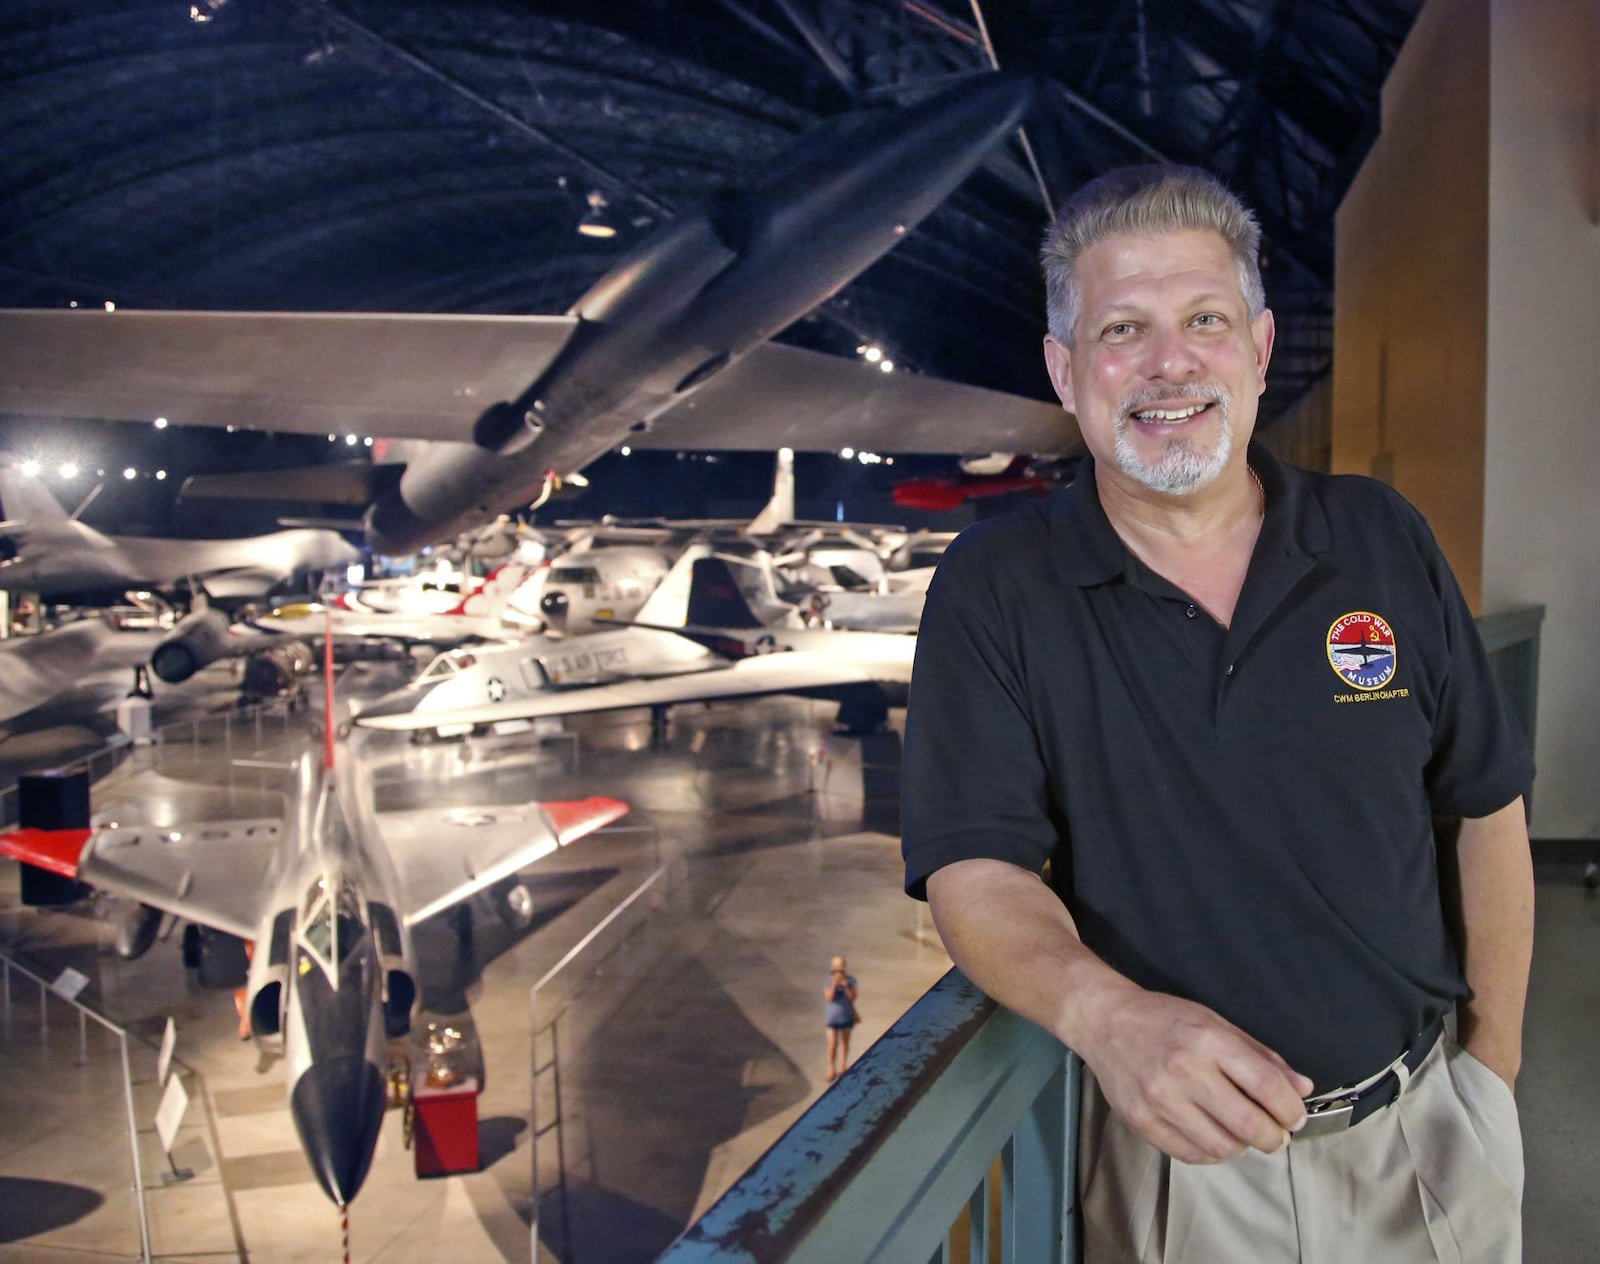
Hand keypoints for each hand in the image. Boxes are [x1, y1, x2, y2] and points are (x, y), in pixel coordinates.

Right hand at [1080, 989, 1313, 1164]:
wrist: (1104, 1021)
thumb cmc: (1163, 1019)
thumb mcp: (1215, 1022)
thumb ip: (1260, 1056)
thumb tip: (1301, 1087)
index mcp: (1208, 1040)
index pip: (1267, 1086)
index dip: (1291, 1109)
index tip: (1295, 1116)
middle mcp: (1183, 1070)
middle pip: (1248, 1124)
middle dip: (1274, 1137)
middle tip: (1277, 1134)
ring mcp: (1159, 1099)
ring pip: (1222, 1147)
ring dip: (1242, 1146)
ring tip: (1241, 1133)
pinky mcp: (1141, 1121)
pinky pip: (1190, 1154)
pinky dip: (1211, 1152)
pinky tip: (1212, 1135)